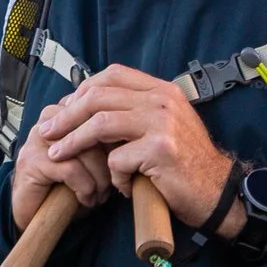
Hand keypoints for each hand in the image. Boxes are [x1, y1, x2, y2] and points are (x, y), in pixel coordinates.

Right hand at [12, 104, 115, 230]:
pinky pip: (70, 169)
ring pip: (83, 149)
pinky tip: (87, 199)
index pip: (96, 111)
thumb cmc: (67, 187)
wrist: (34, 213)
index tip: (122, 160)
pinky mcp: (30, 161)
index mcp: (63, 112)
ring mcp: (36, 139)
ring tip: (100, 195)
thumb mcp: (91, 160)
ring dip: (99, 178)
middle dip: (109, 159)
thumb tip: (132, 140)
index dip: (114, 137)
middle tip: (114, 182)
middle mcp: (48, 120)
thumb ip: (105, 144)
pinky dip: (85, 188)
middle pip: (91, 126)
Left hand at [39, 64, 240, 228]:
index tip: (64, 108)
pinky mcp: (160, 151)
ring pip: (101, 124)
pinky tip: (120, 187)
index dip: (82, 89)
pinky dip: (112, 176)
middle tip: (48, 130)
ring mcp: (162, 124)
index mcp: (162, 90)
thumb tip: (88, 108)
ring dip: (73, 141)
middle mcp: (162, 101)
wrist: (218, 192)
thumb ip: (135, 112)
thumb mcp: (165, 125)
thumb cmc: (186, 163)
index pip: (112, 74)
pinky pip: (117, 160)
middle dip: (66, 114)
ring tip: (58, 154)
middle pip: (99, 96)